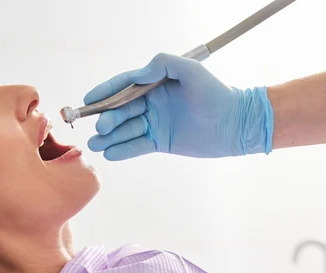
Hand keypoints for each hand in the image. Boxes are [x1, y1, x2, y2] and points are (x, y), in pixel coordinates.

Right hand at [85, 53, 273, 159]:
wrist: (236, 123)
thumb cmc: (216, 93)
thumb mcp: (190, 70)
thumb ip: (162, 66)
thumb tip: (135, 77)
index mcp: (155, 84)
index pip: (124, 86)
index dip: (105, 92)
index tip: (88, 99)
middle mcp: (152, 103)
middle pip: (121, 110)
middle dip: (107, 119)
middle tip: (100, 128)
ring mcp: (155, 123)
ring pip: (126, 130)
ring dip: (109, 137)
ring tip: (95, 144)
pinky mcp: (160, 142)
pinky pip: (137, 146)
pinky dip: (123, 150)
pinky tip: (110, 154)